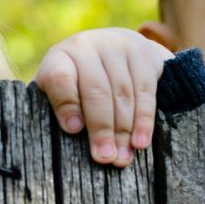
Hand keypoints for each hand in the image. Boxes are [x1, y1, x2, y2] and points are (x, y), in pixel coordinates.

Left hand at [34, 28, 173, 166]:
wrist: (110, 48)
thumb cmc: (77, 83)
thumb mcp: (58, 91)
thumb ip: (58, 108)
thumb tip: (73, 131)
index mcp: (60, 57)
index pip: (61, 78)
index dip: (67, 104)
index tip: (73, 130)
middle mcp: (87, 46)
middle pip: (96, 90)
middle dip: (101, 128)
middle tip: (103, 157)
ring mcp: (117, 46)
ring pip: (123, 93)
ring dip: (124, 130)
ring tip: (122, 157)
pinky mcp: (143, 53)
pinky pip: (146, 90)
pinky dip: (144, 119)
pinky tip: (140, 142)